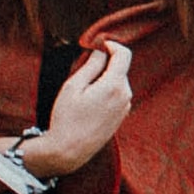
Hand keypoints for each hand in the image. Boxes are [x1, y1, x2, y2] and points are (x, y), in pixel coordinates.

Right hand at [21, 41, 134, 178]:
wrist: (71, 149)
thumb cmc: (67, 117)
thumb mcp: (73, 86)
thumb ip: (90, 66)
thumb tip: (100, 51)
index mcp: (114, 85)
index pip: (124, 54)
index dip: (112, 45)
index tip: (98, 44)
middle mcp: (126, 95)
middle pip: (119, 69)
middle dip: (104, 64)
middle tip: (81, 70)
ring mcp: (126, 107)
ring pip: (117, 82)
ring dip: (103, 79)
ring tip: (82, 92)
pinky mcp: (122, 116)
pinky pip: (116, 95)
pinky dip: (105, 91)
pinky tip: (89, 104)